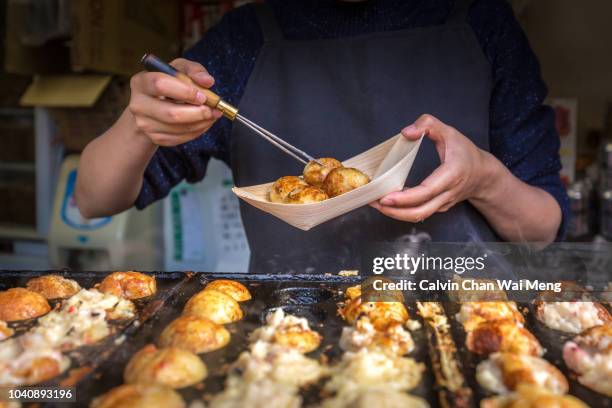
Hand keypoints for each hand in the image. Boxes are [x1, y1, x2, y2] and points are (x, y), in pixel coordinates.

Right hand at [127, 58, 222, 146]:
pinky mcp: (155, 138)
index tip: (202, 95)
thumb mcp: (179, 69)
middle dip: (197, 112)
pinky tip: (204, 122)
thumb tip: (207, 81)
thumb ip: (194, 70)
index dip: (185, 91)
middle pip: (171, 113)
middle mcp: (138, 105)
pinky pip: (180, 138)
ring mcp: (145, 124)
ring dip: (201, 123)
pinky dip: (197, 131)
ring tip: (213, 114)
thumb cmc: (170, 83)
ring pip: (178, 128)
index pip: (160, 85)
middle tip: (213, 109)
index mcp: (141, 82)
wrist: (155, 104)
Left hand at [371, 114, 494, 221]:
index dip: (405, 198)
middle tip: (374, 201)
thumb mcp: (450, 132)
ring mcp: (443, 204)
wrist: (483, 175)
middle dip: (394, 211)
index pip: (427, 191)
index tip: (386, 197)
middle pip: (420, 211)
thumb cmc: (465, 153)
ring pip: (419, 216)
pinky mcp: (438, 208)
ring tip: (375, 204)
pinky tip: (388, 203)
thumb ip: (428, 124)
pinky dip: (402, 211)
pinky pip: (419, 213)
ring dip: (395, 214)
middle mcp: (448, 193)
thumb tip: (406, 132)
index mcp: (452, 174)